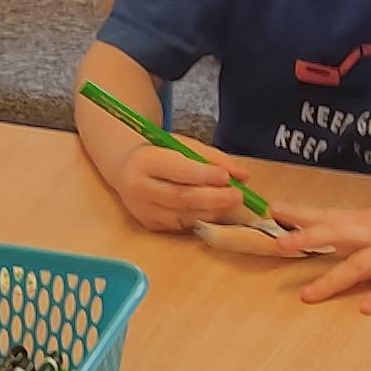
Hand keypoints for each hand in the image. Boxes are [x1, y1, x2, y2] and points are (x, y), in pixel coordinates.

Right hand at [104, 137, 262, 234]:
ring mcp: (143, 210)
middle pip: (182, 197)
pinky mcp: (150, 225)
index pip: (178, 171)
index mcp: (145, 161)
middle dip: (214, 198)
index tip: (227, 177)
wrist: (126, 168)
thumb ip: (213, 158)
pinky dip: (203, 219)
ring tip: (232, 205)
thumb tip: (244, 175)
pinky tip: (217, 213)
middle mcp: (140, 188)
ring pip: (184, 216)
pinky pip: (182, 225)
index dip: (204, 175)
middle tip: (238, 196)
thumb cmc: (160, 153)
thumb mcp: (182, 145)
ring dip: (213, 212)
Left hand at [278, 199, 370, 313]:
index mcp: (363, 222)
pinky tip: (367, 308)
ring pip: (360, 264)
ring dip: (333, 279)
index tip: (270, 210)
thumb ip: (342, 226)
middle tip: (279, 245)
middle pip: (336, 233)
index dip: (298, 213)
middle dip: (307, 239)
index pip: (325, 215)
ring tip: (308, 296)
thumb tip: (304, 229)